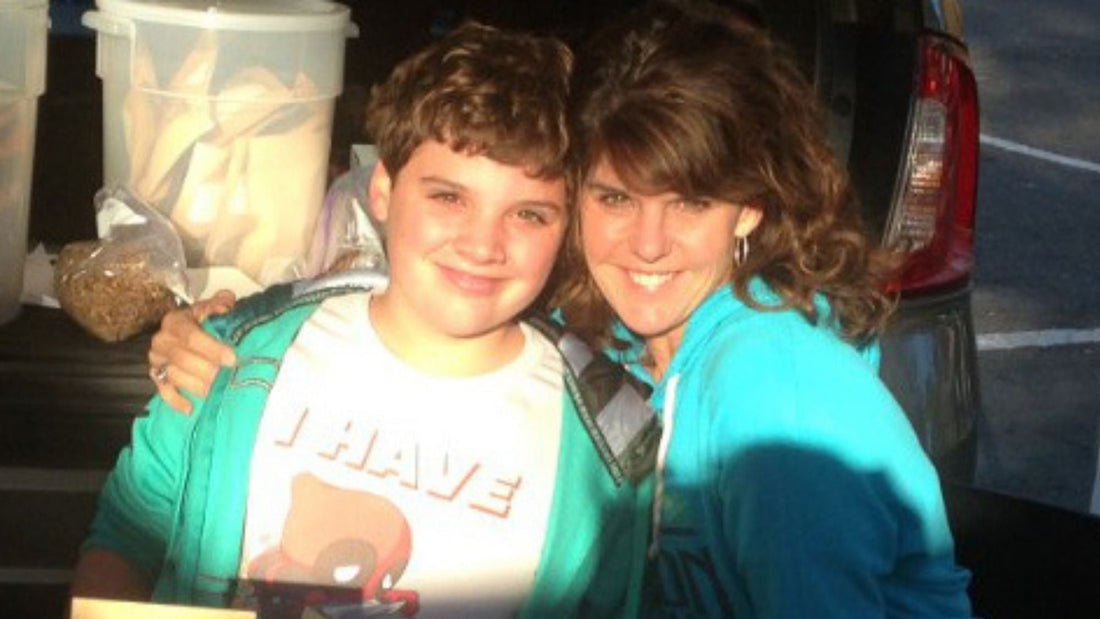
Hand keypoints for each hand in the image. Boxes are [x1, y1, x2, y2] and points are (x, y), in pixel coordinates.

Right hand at [148, 290, 236, 414]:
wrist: (192, 329)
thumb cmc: (205, 320)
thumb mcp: (214, 307)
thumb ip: (221, 303)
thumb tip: (225, 305)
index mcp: (175, 321)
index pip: (190, 336)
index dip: (212, 348)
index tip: (231, 358)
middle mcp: (161, 340)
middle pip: (182, 358)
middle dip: (208, 369)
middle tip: (227, 377)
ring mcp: (157, 360)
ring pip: (174, 375)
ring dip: (197, 385)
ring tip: (217, 390)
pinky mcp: (156, 376)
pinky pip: (163, 391)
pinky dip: (176, 400)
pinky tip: (191, 407)